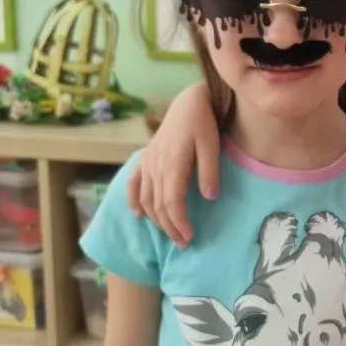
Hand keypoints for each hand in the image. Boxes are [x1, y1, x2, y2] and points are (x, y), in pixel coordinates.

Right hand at [126, 82, 219, 246]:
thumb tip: (209, 199)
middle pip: (158, 206)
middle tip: (183, 244)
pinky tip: (137, 214)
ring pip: (146, 199)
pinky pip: (134, 183)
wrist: (188, 101)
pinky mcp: (146, 158)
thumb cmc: (203, 122)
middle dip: (170, 228)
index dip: (179, 223)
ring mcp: (148, 162)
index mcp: (172, 165)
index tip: (189, 238)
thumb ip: (209, 172)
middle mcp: (155, 167)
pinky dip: (133, 200)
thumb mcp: (211, 145)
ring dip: (156, 220)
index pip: (172, 204)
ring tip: (170, 234)